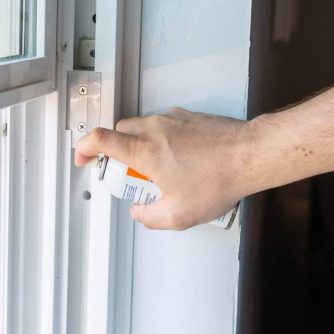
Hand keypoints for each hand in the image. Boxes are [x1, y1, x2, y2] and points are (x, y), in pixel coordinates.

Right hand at [74, 108, 256, 229]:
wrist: (250, 155)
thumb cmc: (219, 178)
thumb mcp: (178, 215)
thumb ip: (149, 216)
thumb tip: (140, 212)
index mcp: (145, 151)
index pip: (100, 139)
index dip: (84, 147)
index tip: (83, 157)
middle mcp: (155, 130)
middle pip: (119, 131)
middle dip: (114, 150)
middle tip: (125, 171)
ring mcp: (172, 120)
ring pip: (142, 126)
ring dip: (139, 144)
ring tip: (156, 168)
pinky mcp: (189, 117)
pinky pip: (164, 124)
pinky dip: (161, 139)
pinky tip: (177, 158)